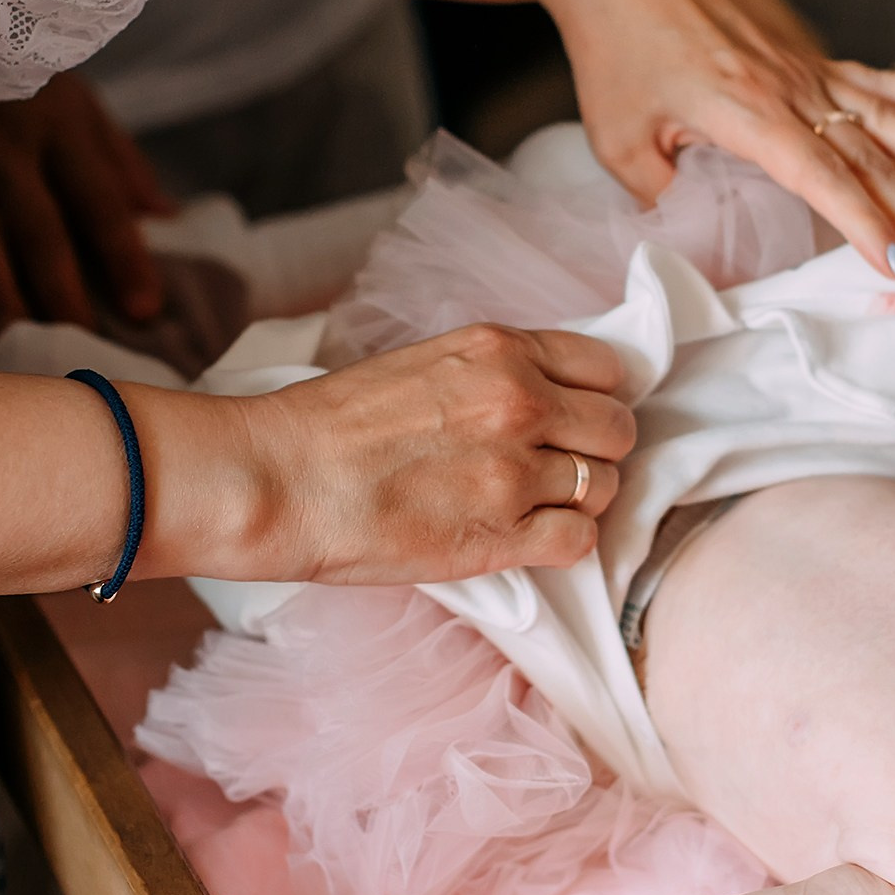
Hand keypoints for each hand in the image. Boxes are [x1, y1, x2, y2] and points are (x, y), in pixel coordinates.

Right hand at [0, 70, 174, 340]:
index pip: (99, 198)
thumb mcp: (75, 99)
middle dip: (61, 288)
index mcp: (60, 124)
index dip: (123, 255)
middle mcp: (7, 143)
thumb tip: (166, 219)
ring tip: (16, 346)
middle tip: (82, 342)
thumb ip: (119, 162)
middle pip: (38, 226)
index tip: (146, 309)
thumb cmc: (11, 73)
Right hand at [152, 324, 634, 585]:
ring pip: (606, 488)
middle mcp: (520, 403)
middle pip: (616, 429)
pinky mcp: (501, 536)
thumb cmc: (329, 425)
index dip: (593, 397)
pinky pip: (580, 541)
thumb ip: (489, 374)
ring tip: (534, 507)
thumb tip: (539, 397)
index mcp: (499, 350)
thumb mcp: (421, 363)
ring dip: (580, 501)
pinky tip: (529, 539)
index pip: (604, 368)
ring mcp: (515, 472)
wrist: (278, 478)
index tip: (572, 417)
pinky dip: (565, 543)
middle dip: (595, 450)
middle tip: (558, 467)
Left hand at [533, 0, 894, 282]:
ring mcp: (805, 67)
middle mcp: (792, 89)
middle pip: (871, 163)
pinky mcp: (805, 53)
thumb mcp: (620, 139)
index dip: (868, 229)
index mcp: (749, 113)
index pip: (826, 182)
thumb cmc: (614, 45)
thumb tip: (696, 231)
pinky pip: (875, 76)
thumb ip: (663, 193)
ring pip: (888, 121)